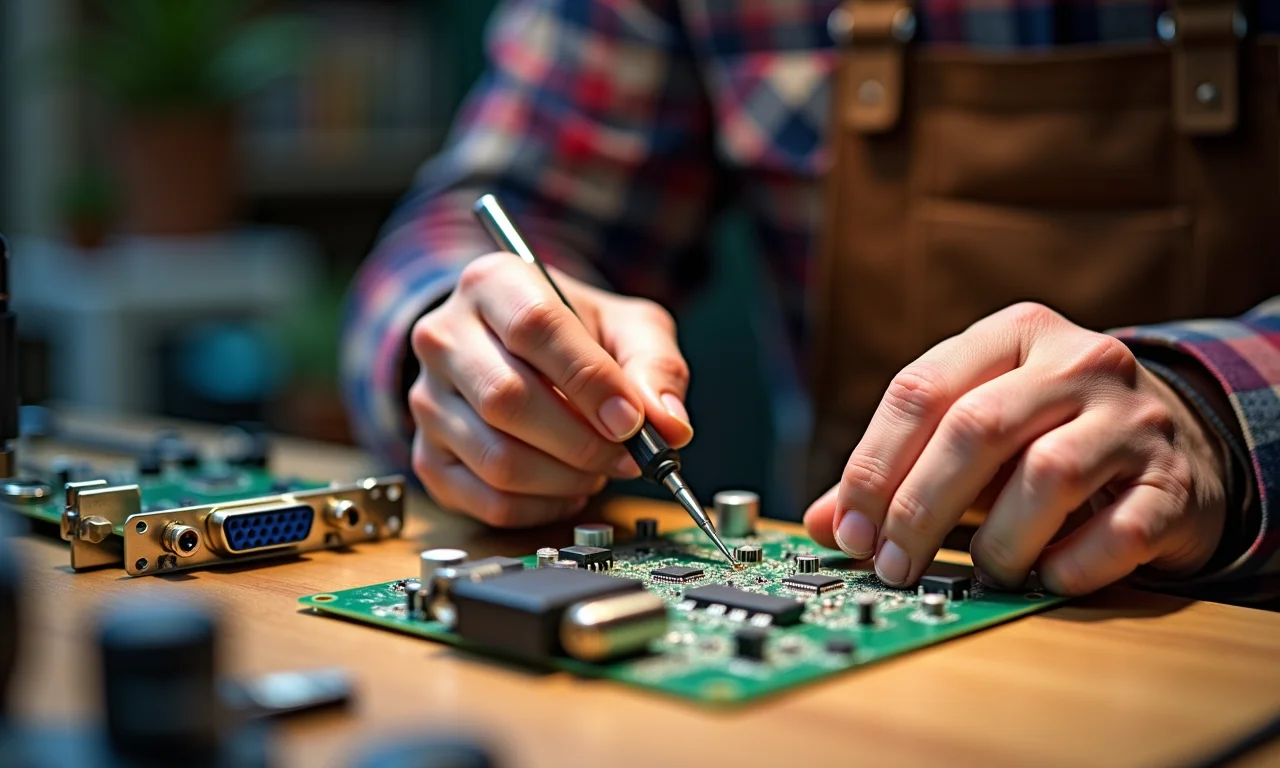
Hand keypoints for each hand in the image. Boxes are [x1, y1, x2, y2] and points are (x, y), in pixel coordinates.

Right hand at [409, 253, 691, 526]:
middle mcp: (444, 337)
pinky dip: (544, 506)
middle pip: (507, 399)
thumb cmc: (575, 333)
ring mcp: (427, 401)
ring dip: (567, 477)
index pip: (534, 327)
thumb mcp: (627, 326)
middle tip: (627, 454)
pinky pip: (488, 500)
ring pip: (498, 459)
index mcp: (492, 284)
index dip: (588, 381)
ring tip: (600, 466)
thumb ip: (656, 366)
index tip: (631, 419)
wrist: (514, 348)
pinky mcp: (428, 457)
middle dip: (582, 440)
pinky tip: (569, 485)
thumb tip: (669, 425)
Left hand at [803, 303, 1227, 594]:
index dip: (873, 467)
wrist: (1180, 445)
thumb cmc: (1050, 437)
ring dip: (999, 542)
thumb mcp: (974, 432)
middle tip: (893, 566)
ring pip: (1047, 476)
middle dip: (919, 509)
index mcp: (1012, 334)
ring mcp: (1135, 418)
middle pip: (975, 430)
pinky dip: (1069, 567)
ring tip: (983, 570)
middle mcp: (1078, 360)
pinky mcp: (1175, 481)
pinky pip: (1116, 533)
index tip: (851, 531)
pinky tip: (1046, 576)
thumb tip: (828, 524)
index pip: (920, 390)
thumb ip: (899, 471)